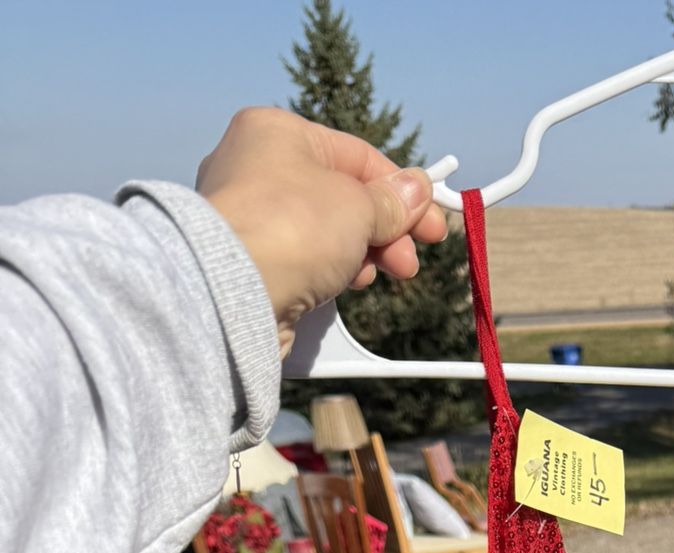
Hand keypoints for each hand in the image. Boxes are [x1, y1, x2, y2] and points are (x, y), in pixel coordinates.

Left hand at [196, 107, 449, 356]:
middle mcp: (255, 166)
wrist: (233, 290)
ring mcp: (249, 216)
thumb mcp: (359, 205)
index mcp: (278, 132)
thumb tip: (416, 190)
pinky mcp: (248, 260)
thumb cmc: (290, 228)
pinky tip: (341, 286)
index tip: (431, 221)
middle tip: (409, 261)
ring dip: (358, 254)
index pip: (355, 156)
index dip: (400, 191)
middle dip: (383, 231)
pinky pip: (302, 259)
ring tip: (371, 274)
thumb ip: (391, 201)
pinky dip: (328, 272)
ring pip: (323, 232)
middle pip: (340, 197)